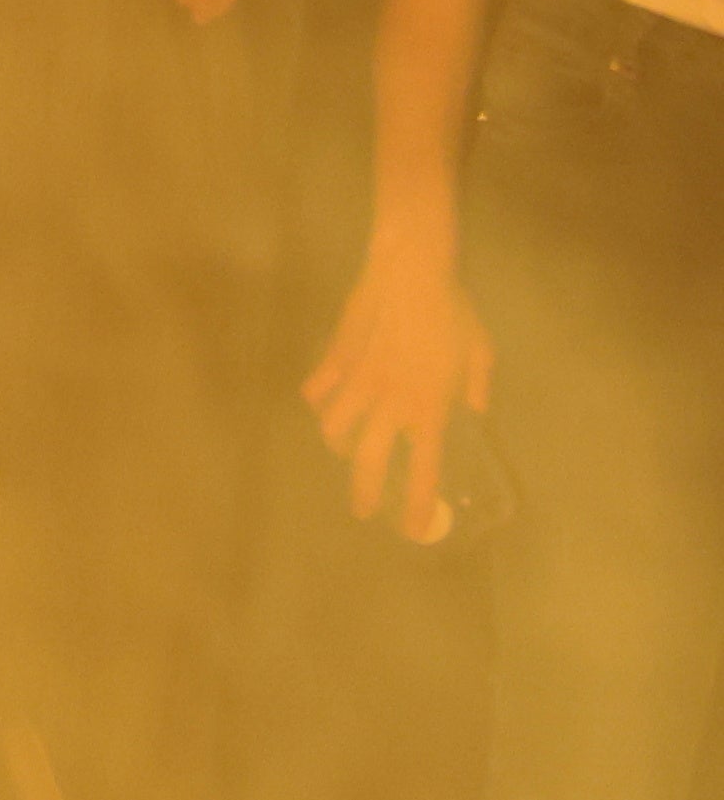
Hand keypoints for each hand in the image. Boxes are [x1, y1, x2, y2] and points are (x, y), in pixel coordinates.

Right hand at [307, 226, 493, 539]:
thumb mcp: (479, 351)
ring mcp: (358, 379)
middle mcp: (390, 401)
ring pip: (333, 427)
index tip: (411, 528)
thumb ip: (477, 385)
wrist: (410, 271)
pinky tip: (324, 405)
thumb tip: (475, 407)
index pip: (422, 468)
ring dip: (338, 447)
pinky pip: (320, 389)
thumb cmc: (453, 310)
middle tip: (364, 509)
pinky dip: (320, 402)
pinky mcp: (336, 356)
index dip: (414, 503)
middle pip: (367, 459)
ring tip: (343, 452)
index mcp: (429, 406)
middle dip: (363, 491)